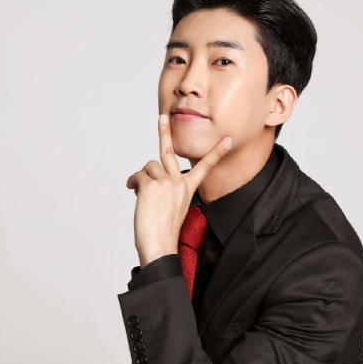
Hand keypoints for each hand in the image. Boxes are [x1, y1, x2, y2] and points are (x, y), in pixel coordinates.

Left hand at [126, 113, 232, 267]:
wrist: (160, 247)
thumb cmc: (164, 232)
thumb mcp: (172, 207)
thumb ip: (165, 189)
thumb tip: (145, 178)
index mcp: (188, 189)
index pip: (205, 166)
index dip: (217, 151)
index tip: (228, 139)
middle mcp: (179, 183)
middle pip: (170, 151)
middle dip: (165, 132)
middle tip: (163, 117)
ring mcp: (166, 182)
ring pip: (149, 167)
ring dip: (142, 178)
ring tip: (141, 193)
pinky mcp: (152, 185)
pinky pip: (138, 176)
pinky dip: (133, 183)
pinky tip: (134, 192)